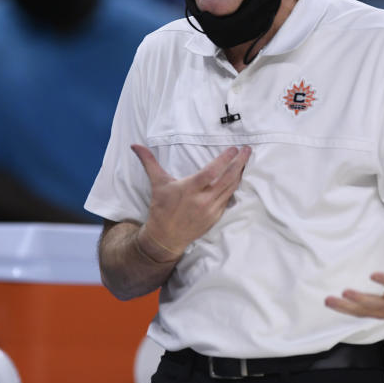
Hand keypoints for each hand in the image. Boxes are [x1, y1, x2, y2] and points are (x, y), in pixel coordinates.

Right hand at [132, 144, 250, 259]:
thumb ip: (149, 162)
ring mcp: (211, 210)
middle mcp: (203, 200)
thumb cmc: (161, 208)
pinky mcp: (216, 217)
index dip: (224, 160)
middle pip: (227, 179)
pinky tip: (239, 178)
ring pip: (231, 188)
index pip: (212, 172)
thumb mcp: (157, 183)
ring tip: (246, 160)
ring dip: (240, 174)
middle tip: (248, 150)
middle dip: (240, 163)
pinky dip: (235, 187)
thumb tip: (135, 145)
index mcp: (190, 189)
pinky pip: (229, 199)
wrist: (165, 237)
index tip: (234, 148)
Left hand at [324, 219, 383, 325]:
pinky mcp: (378, 315)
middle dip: (361, 300)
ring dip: (346, 307)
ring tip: (328, 300)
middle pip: (377, 304)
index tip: (373, 275)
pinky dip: (346, 310)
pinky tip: (331, 303)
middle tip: (346, 292)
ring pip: (364, 312)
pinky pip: (360, 314)